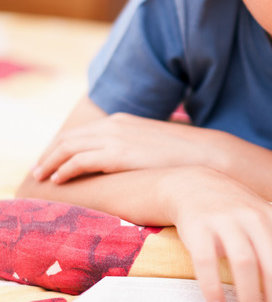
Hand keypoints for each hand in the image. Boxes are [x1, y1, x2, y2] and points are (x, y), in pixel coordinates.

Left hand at [32, 113, 215, 183]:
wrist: (203, 154)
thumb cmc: (180, 156)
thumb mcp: (150, 146)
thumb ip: (132, 149)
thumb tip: (124, 165)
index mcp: (120, 121)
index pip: (81, 133)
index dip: (61, 146)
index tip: (51, 160)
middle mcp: (113, 125)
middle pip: (69, 138)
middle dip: (49, 154)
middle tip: (38, 170)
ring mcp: (115, 138)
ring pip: (69, 148)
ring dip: (51, 162)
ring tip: (41, 177)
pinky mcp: (118, 154)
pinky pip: (80, 160)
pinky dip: (64, 169)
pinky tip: (58, 179)